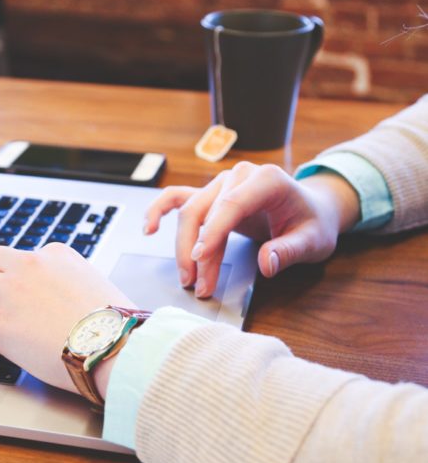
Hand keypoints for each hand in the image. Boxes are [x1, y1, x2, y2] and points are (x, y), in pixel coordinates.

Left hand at [0, 242, 133, 393]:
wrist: (116, 345)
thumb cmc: (116, 323)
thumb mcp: (97, 286)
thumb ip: (75, 283)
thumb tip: (71, 299)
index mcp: (56, 254)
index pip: (22, 256)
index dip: (10, 273)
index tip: (7, 287)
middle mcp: (30, 265)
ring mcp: (11, 292)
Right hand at [143, 163, 360, 297]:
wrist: (311, 209)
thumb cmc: (312, 223)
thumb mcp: (313, 240)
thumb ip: (290, 250)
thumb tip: (267, 263)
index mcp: (266, 179)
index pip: (232, 205)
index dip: (213, 232)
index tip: (200, 259)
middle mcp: (239, 176)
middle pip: (205, 211)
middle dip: (197, 251)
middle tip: (199, 286)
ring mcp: (221, 183)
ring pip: (189, 212)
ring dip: (183, 245)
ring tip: (187, 278)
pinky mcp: (210, 195)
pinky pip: (178, 198)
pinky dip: (160, 210)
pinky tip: (149, 228)